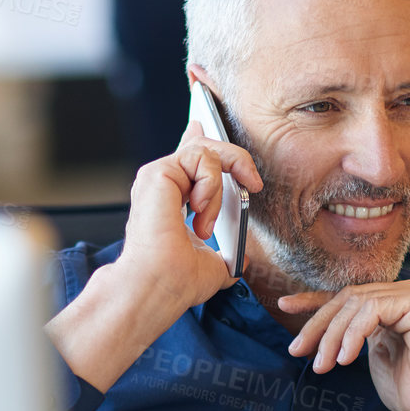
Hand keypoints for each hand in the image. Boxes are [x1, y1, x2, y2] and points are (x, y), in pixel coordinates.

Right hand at [45, 121, 262, 394]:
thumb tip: (241, 261)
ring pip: (205, 151)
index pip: (188, 157)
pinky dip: (211, 187)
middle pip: (202, 145)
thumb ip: (226, 253)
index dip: (199, 135)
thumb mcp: (214, 264)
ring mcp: (158, 176)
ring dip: (219, 187)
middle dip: (235, 157)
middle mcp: (162, 183)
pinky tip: (200, 216)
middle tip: (253, 183)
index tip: (204, 121)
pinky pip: (201, 159)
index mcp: (172, 199)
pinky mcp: (159, 173)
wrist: (156, 289)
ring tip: (207, 222)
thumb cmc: (175, 283)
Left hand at [279, 278, 409, 410]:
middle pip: (348, 298)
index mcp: (398, 300)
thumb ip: (351, 331)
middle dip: (318, 326)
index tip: (285, 306)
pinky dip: (353, 334)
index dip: (314, 301)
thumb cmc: (409, 390)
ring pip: (356, 303)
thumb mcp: (368, 353)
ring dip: (333, 336)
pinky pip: (372, 310)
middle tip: (298, 351)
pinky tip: (346, 359)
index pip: (348, 295)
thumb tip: (315, 324)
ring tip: (323, 365)